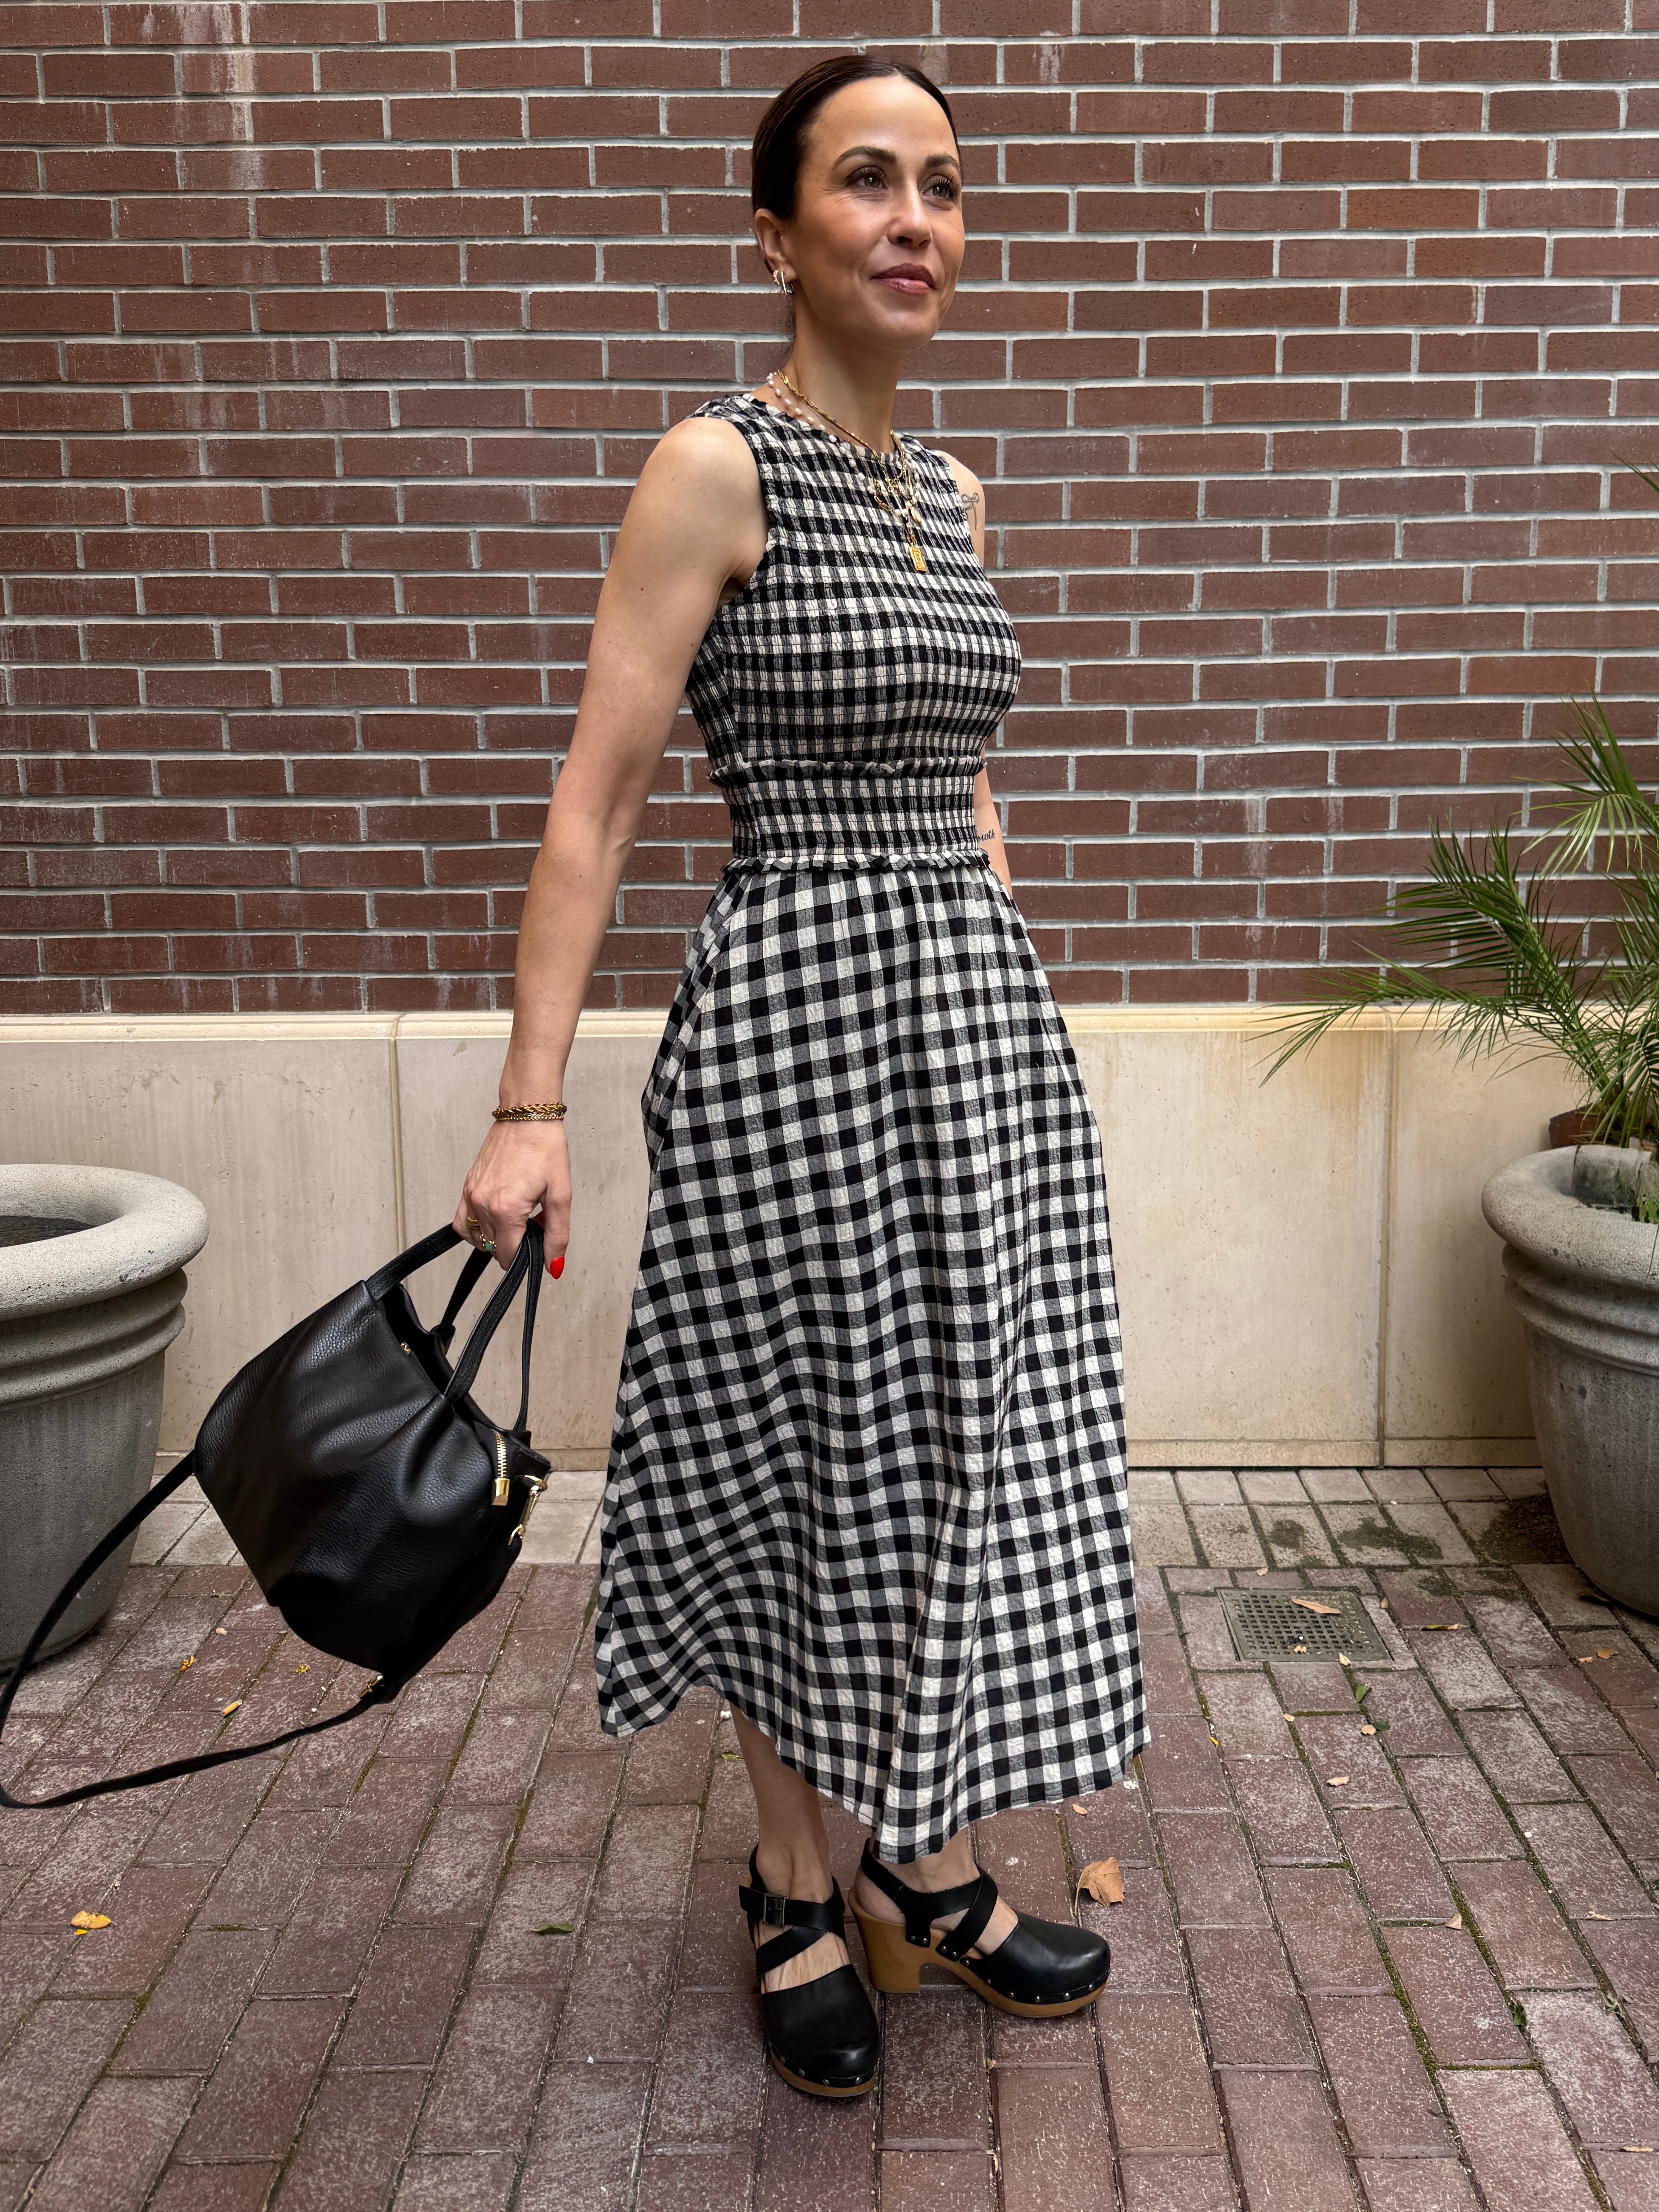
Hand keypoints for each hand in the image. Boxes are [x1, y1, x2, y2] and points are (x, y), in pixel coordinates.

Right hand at [454, 1120, 570, 1273]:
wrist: (527, 1116)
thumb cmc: (544, 1148)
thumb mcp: (561, 1195)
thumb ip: (556, 1235)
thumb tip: (553, 1265)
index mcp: (506, 1210)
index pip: (507, 1256)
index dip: (525, 1257)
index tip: (537, 1243)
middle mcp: (483, 1204)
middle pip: (493, 1249)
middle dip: (515, 1244)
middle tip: (534, 1223)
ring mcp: (471, 1194)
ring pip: (477, 1238)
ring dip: (497, 1237)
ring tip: (517, 1219)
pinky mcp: (467, 1185)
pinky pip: (462, 1221)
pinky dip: (475, 1229)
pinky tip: (493, 1220)